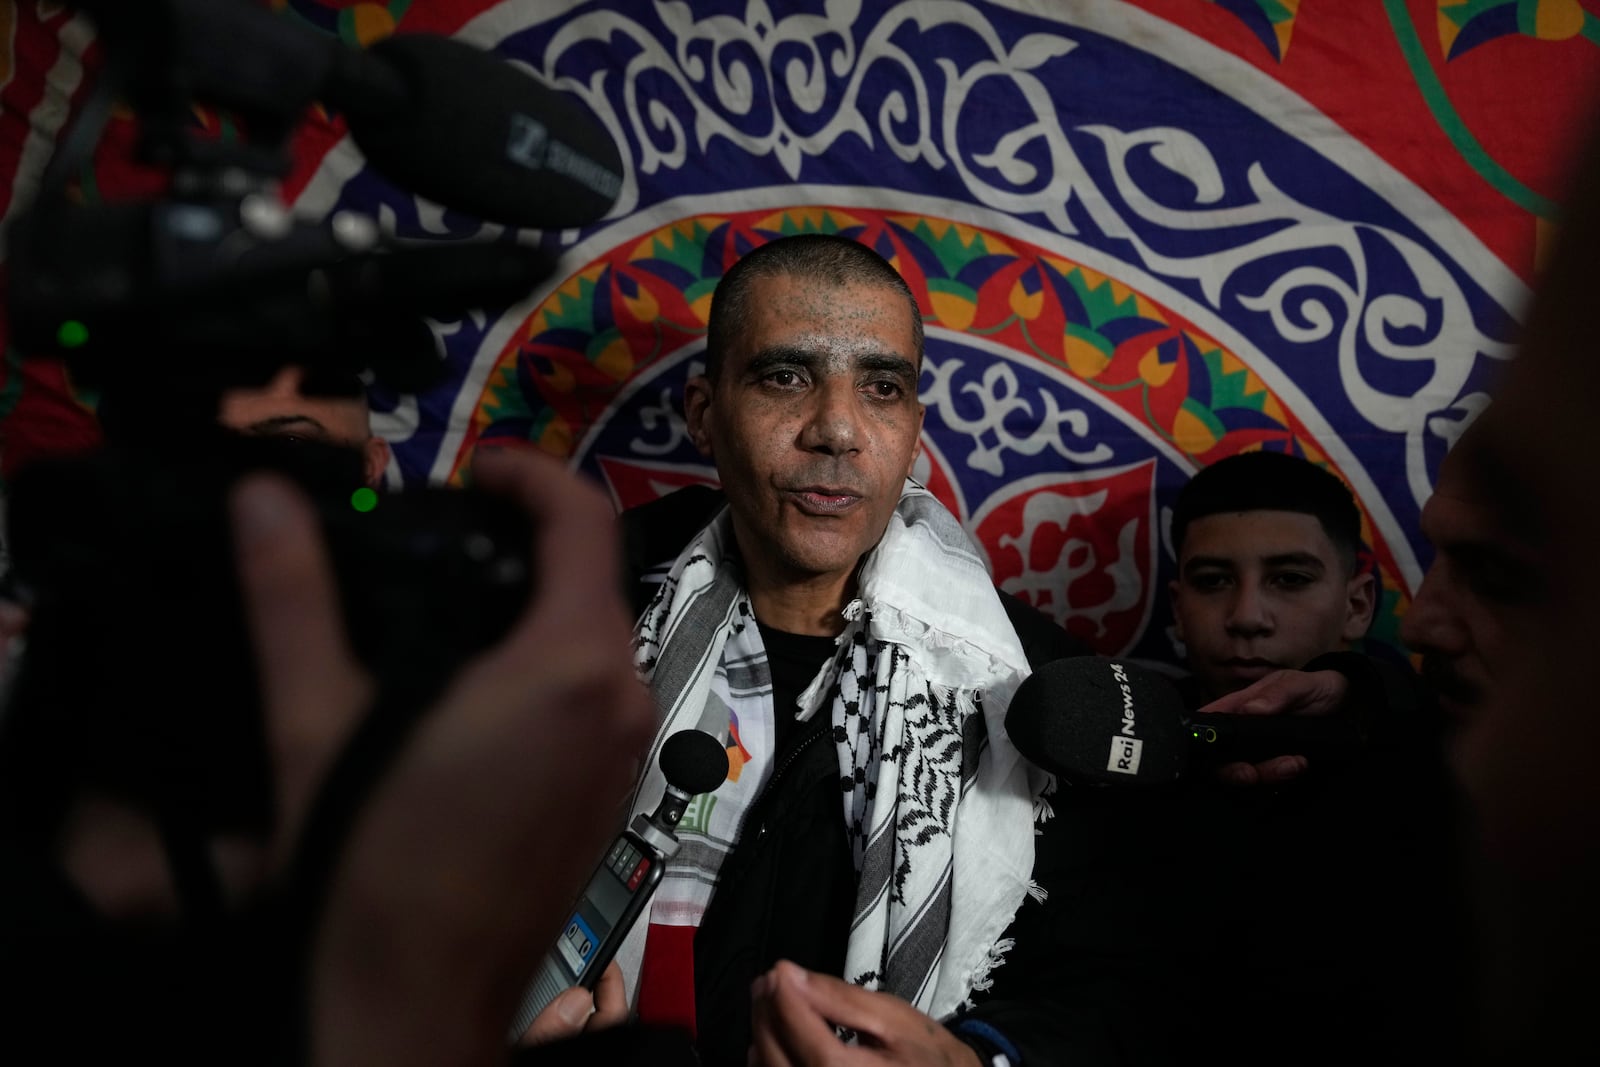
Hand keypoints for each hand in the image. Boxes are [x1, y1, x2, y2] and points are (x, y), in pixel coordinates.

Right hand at [231, 448, 652, 1066]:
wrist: (416, 997)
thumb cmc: (377, 875)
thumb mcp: (318, 718)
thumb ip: (292, 595)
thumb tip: (268, 503)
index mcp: (569, 665)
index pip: (582, 517)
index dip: (527, 473)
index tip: (474, 472)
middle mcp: (620, 700)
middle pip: (593, 574)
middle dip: (525, 537)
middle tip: (448, 532)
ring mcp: (625, 751)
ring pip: (597, 637)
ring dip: (536, 603)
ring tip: (452, 603)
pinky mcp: (613, 791)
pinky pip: (597, 695)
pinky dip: (551, 664)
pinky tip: (475, 688)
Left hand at [749, 960, 982, 1066]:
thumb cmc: (927, 1055)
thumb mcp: (894, 1018)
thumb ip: (842, 999)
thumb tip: (792, 977)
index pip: (811, 1044)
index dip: (787, 1005)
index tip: (777, 972)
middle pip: (783, 1063)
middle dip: (767, 1018)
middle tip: (765, 982)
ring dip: (763, 1038)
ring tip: (767, 1002)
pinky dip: (769, 1063)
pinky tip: (773, 1039)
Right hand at [1195, 669, 1348, 785]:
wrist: (1349, 708)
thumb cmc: (1316, 688)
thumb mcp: (1299, 684)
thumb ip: (1278, 695)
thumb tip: (1249, 709)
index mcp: (1239, 706)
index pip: (1209, 723)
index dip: (1203, 740)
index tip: (1218, 755)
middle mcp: (1243, 731)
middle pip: (1220, 759)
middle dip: (1234, 771)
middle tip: (1254, 773)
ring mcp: (1258, 751)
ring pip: (1245, 774)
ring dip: (1267, 775)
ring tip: (1295, 763)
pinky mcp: (1275, 766)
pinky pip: (1268, 783)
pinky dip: (1282, 779)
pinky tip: (1300, 765)